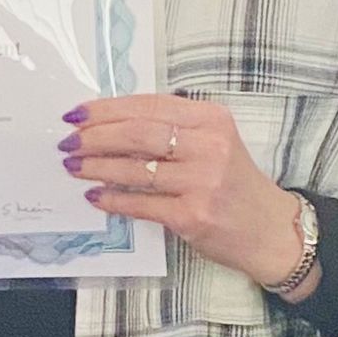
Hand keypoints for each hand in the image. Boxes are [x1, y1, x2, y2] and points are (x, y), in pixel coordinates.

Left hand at [60, 97, 318, 295]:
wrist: (269, 229)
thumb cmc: (234, 184)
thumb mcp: (213, 142)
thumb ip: (172, 129)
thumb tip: (109, 125)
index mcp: (211, 119)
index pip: (149, 106)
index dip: (107, 109)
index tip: (77, 114)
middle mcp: (209, 146)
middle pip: (137, 133)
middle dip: (95, 136)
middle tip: (68, 141)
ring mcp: (202, 182)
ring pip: (135, 168)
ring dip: (96, 166)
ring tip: (72, 166)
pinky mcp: (193, 216)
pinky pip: (141, 204)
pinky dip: (113, 199)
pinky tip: (95, 196)